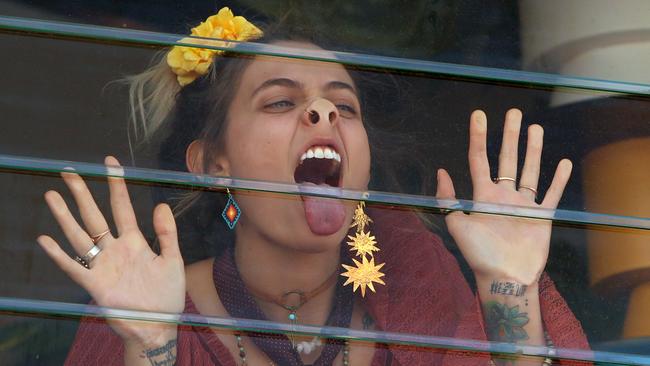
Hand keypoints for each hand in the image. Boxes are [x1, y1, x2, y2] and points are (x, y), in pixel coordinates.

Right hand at [37, 156, 185, 345]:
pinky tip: (46, 240)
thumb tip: (160, 204)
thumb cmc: (167, 295)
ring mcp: (103, 266)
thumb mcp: (173, 261)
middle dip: (82, 194)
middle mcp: (115, 249)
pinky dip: (60, 255)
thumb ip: (167, 234)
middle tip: (69, 173)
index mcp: (135, 241)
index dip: (116, 184)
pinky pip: (75, 268)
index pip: (122, 207)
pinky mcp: (96, 285)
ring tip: (52, 196)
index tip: (109, 162)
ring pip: (80, 236)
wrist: (158, 326)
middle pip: (95, 216)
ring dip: (66, 217)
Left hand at [436, 109, 571, 284]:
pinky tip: (563, 162)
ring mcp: (524, 205)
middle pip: (507, 159)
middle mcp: (503, 197)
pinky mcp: (542, 217)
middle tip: (514, 112)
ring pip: (530, 171)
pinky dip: (559, 179)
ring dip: (533, 150)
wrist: (504, 278)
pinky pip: (552, 194)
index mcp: (482, 196)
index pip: (479, 159)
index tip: (479, 115)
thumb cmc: (479, 255)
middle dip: (510, 135)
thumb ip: (449, 199)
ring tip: (536, 128)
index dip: (478, 137)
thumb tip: (441, 171)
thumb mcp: (457, 225)